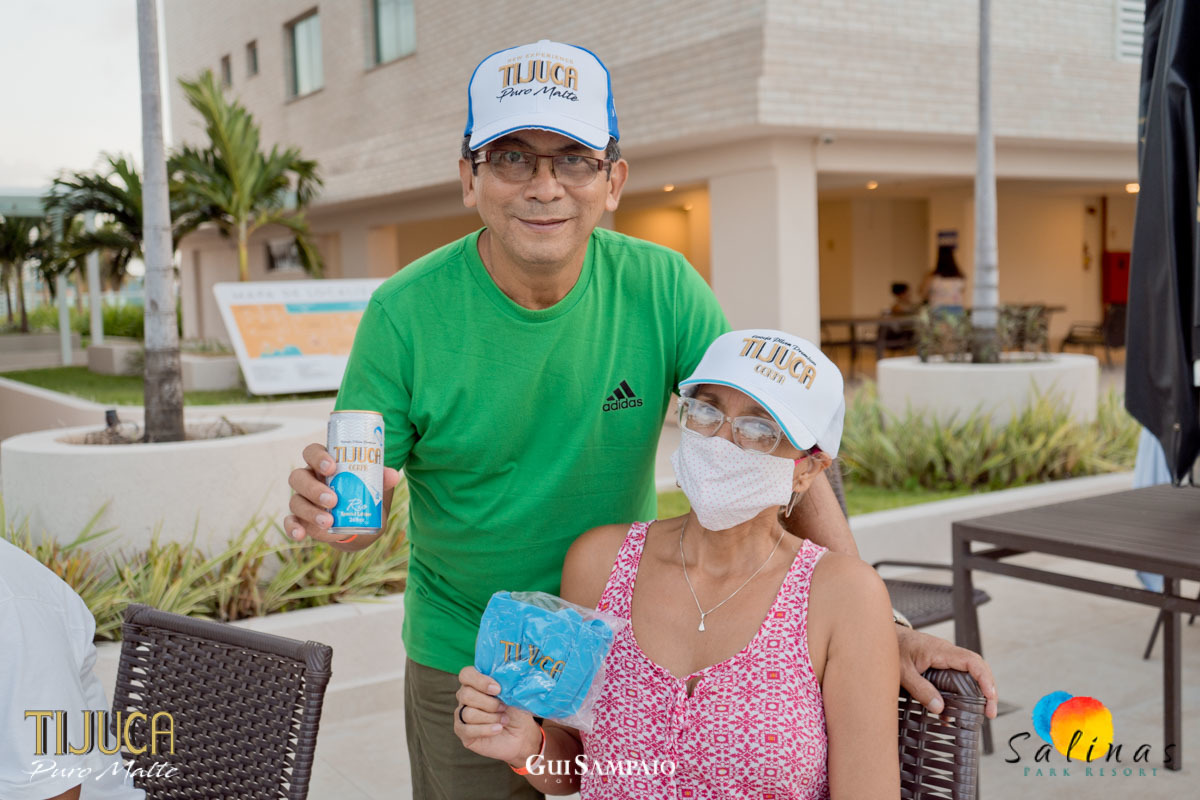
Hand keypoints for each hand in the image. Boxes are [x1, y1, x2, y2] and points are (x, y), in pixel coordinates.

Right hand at [284, 442, 401, 544]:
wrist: (359, 523)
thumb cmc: (363, 493)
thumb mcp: (374, 486)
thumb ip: (381, 478)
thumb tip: (392, 475)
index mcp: (323, 464)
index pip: (312, 452)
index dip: (318, 457)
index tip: (332, 467)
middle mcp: (308, 479)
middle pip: (298, 477)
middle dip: (314, 489)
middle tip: (333, 500)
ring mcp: (302, 499)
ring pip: (295, 501)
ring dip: (310, 512)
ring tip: (328, 522)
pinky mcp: (300, 519)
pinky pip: (290, 522)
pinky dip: (293, 528)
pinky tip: (301, 535)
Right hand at [454, 667, 541, 766]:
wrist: (520, 734)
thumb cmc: (515, 711)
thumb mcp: (512, 694)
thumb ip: (504, 685)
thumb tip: (501, 682)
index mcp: (476, 683)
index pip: (466, 674)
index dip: (480, 681)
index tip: (497, 689)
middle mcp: (465, 697)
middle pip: (466, 694)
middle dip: (489, 703)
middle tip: (504, 707)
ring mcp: (461, 715)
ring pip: (468, 713)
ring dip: (490, 717)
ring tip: (504, 720)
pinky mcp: (463, 732)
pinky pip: (467, 730)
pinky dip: (486, 729)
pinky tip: (498, 729)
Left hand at [896, 626, 998, 718]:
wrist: (881, 633)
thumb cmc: (891, 648)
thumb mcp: (902, 672)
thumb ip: (919, 689)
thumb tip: (939, 708)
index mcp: (940, 651)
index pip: (972, 662)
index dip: (985, 680)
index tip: (989, 699)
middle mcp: (947, 652)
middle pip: (977, 667)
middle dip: (987, 689)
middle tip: (988, 713)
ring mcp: (944, 657)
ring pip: (969, 672)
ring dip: (976, 691)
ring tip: (978, 714)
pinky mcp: (939, 662)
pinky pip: (957, 675)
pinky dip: (962, 691)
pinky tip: (954, 709)